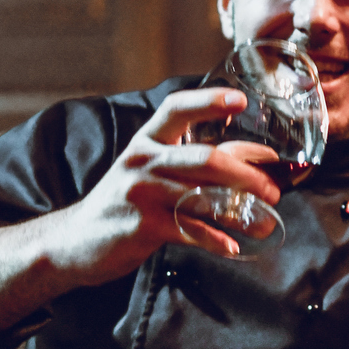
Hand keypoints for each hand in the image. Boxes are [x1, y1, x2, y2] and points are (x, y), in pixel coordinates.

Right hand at [0, 89, 286, 338]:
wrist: (75, 242)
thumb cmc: (128, 202)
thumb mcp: (155, 173)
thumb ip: (201, 163)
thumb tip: (259, 156)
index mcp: (147, 141)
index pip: (176, 108)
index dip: (208, 101)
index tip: (240, 100)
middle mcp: (142, 161)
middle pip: (204, 159)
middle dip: (246, 175)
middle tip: (273, 191)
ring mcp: (140, 193)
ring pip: (201, 198)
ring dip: (240, 214)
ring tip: (264, 225)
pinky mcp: (141, 226)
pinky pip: (188, 231)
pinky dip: (214, 240)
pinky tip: (231, 248)